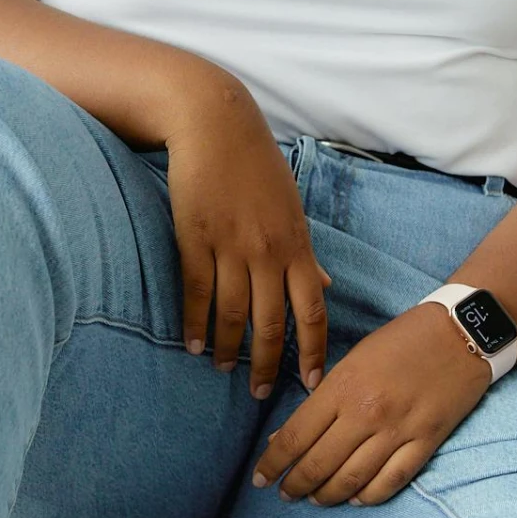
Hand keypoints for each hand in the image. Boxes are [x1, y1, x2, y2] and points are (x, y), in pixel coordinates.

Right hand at [163, 78, 331, 399]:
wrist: (216, 124)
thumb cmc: (257, 165)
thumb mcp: (292, 208)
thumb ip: (305, 252)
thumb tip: (325, 283)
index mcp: (297, 244)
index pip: (312, 309)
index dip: (313, 351)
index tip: (312, 383)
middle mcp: (269, 251)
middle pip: (272, 322)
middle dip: (269, 364)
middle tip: (262, 393)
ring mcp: (231, 246)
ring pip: (232, 313)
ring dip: (227, 348)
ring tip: (221, 369)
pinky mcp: (196, 238)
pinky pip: (197, 292)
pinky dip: (194, 323)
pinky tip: (191, 344)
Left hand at [253, 300, 490, 505]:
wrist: (460, 331)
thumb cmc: (402, 341)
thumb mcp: (353, 360)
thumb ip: (321, 399)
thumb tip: (285, 437)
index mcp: (343, 386)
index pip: (296, 436)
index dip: (272, 463)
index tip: (260, 478)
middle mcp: (366, 412)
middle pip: (319, 464)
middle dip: (295, 485)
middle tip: (285, 495)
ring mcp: (398, 430)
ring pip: (352, 479)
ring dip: (327, 495)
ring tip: (315, 499)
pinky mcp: (426, 441)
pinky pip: (391, 481)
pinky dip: (369, 496)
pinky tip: (355, 498)